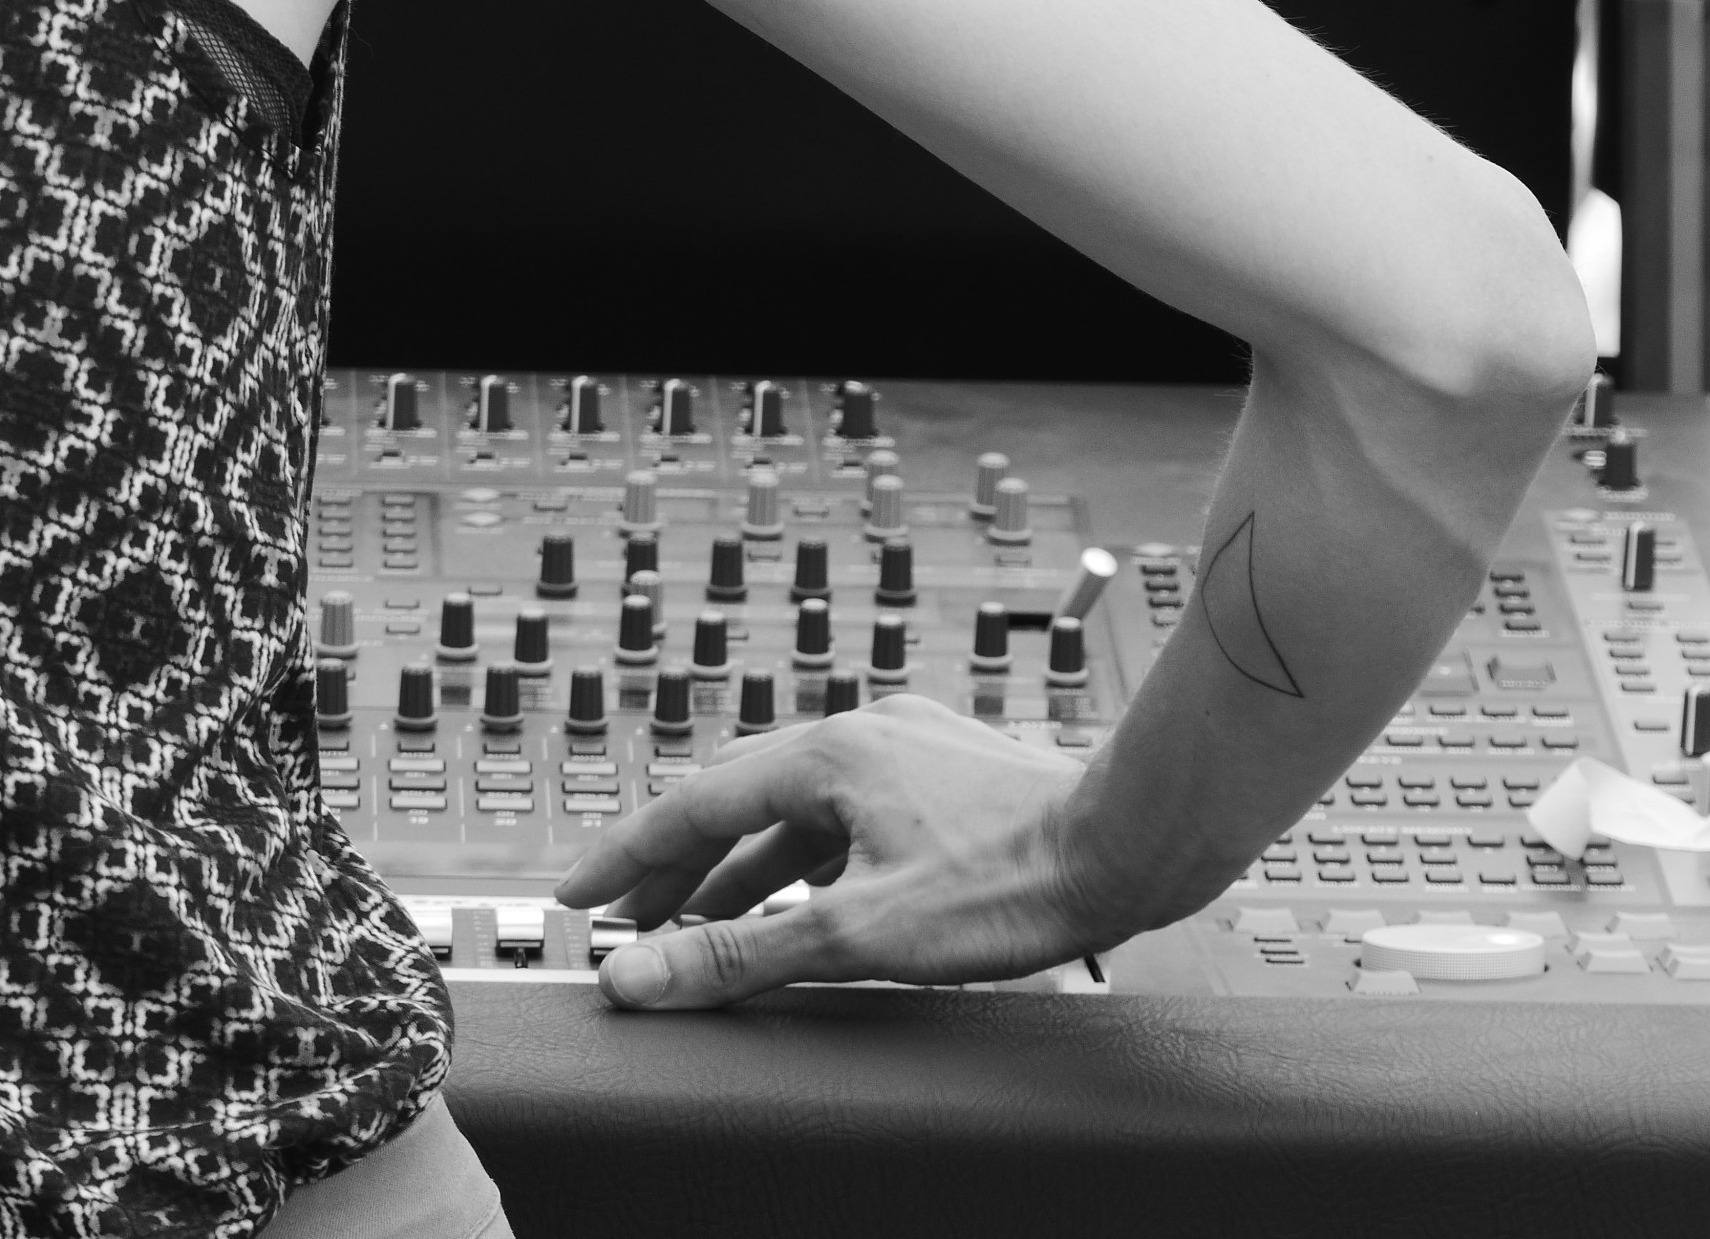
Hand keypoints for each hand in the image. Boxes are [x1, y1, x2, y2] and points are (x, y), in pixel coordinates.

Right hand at [553, 694, 1104, 1008]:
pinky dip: (810, 859)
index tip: (578, 898)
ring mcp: (910, 748)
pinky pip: (850, 814)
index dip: (627, 859)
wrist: (1131, 841)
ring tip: (703, 928)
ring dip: (747, 868)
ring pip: (800, 810)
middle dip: (681, 869)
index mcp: (830, 753)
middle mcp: (864, 733)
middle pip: (741, 802)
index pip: (694, 806)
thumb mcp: (859, 934)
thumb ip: (742, 953)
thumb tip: (640, 975)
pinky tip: (808, 899)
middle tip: (631, 924)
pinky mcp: (946, 773)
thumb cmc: (1012, 880)